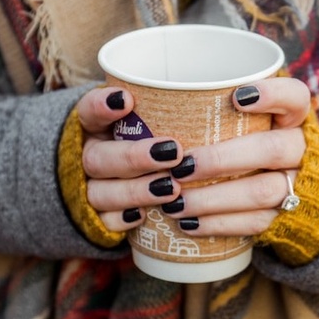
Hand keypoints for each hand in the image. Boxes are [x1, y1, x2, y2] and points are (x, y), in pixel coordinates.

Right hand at [75, 87, 185, 230]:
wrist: (106, 179)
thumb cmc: (139, 140)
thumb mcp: (146, 119)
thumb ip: (168, 109)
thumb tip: (232, 97)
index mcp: (93, 127)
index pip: (87, 111)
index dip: (101, 106)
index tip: (127, 99)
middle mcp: (86, 156)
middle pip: (97, 158)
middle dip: (135, 156)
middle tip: (174, 152)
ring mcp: (87, 188)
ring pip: (100, 192)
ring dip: (135, 191)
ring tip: (170, 188)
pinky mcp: (94, 218)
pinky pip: (102, 222)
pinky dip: (121, 219)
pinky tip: (142, 216)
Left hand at [158, 77, 310, 236]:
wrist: (296, 189)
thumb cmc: (251, 140)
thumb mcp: (245, 118)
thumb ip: (214, 109)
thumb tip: (141, 100)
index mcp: (294, 116)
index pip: (296, 97)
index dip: (272, 95)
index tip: (237, 97)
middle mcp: (301, 149)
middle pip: (271, 149)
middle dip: (222, 159)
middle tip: (180, 166)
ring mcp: (297, 184)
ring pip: (262, 192)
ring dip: (213, 198)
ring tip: (175, 202)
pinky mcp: (286, 217)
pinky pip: (256, 223)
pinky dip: (219, 224)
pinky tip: (188, 223)